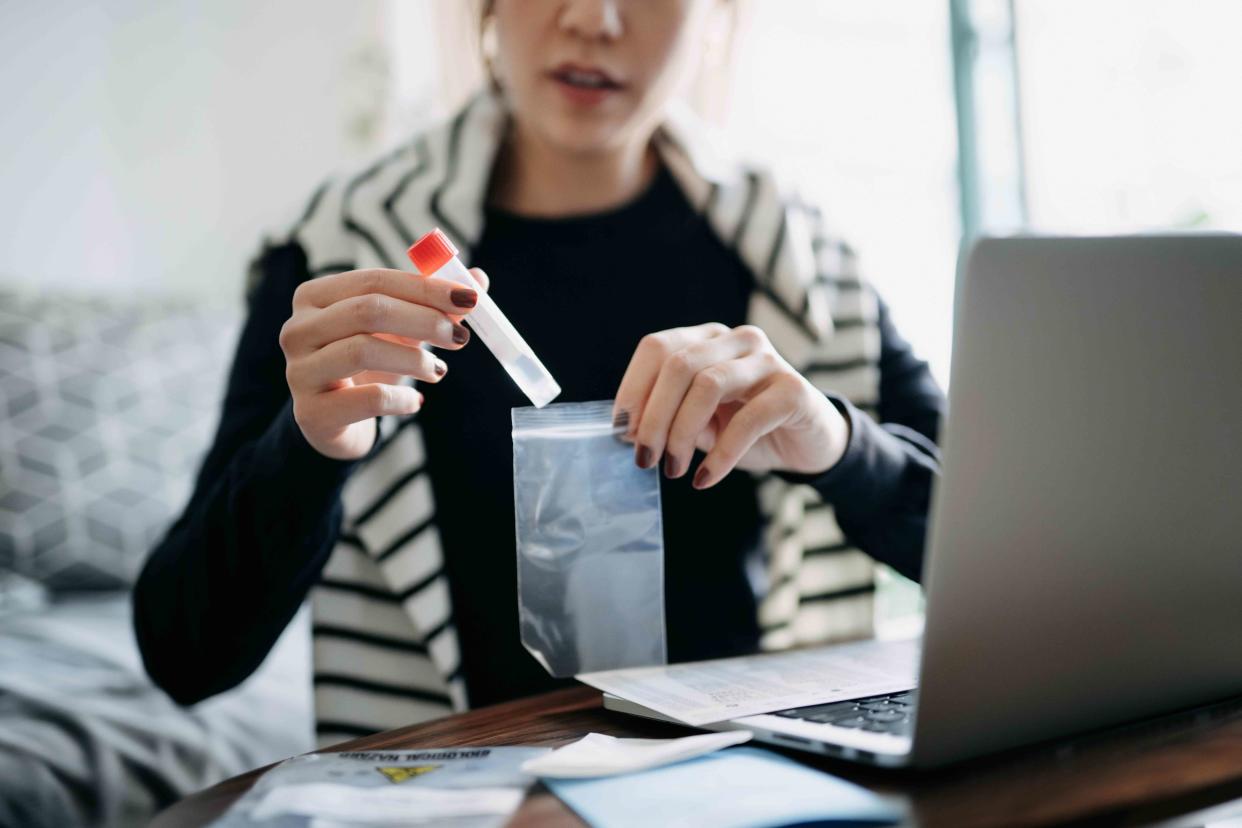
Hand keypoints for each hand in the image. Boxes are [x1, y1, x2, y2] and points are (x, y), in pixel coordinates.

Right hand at [279, 267, 488, 459]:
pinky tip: (415, 403)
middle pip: (367, 311)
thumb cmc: (367, 367)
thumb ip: (432, 305)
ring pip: (362, 350)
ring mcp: (299, 371)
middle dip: (423, 320)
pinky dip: (401, 399)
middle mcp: (298, 329)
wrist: (335, 423)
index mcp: (315, 297)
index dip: (425, 288)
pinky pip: (367, 399)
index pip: (374, 281)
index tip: (469, 298)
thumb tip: (478, 279)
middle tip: (459, 337)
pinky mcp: (311, 413)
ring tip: (438, 370)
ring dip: (413, 359)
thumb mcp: (397, 332)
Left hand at [613, 323, 849, 488]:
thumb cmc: (747, 431)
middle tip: (645, 459)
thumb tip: (628, 430)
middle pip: (678, 364)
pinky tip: (706, 478)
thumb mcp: (700, 423)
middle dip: (653, 417)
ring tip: (674, 470)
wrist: (808, 444)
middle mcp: (737, 340)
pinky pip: (747, 420)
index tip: (621, 431)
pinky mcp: (793, 389)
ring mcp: (768, 360)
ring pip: (708, 384)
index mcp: (708, 339)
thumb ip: (669, 417)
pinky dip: (720, 455)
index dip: (633, 388)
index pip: (657, 347)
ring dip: (681, 433)